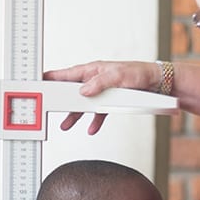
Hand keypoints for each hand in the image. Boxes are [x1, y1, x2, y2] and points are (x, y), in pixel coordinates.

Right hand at [43, 61, 159, 133]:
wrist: (159, 83)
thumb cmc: (140, 74)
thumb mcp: (119, 76)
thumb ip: (99, 83)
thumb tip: (83, 91)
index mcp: (93, 69)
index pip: (68, 74)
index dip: (53, 78)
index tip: (40, 81)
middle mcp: (95, 79)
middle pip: (72, 92)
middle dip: (61, 102)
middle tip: (49, 109)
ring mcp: (102, 91)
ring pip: (84, 104)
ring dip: (75, 115)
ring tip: (66, 125)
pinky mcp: (111, 100)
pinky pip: (98, 112)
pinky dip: (95, 121)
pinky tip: (92, 129)